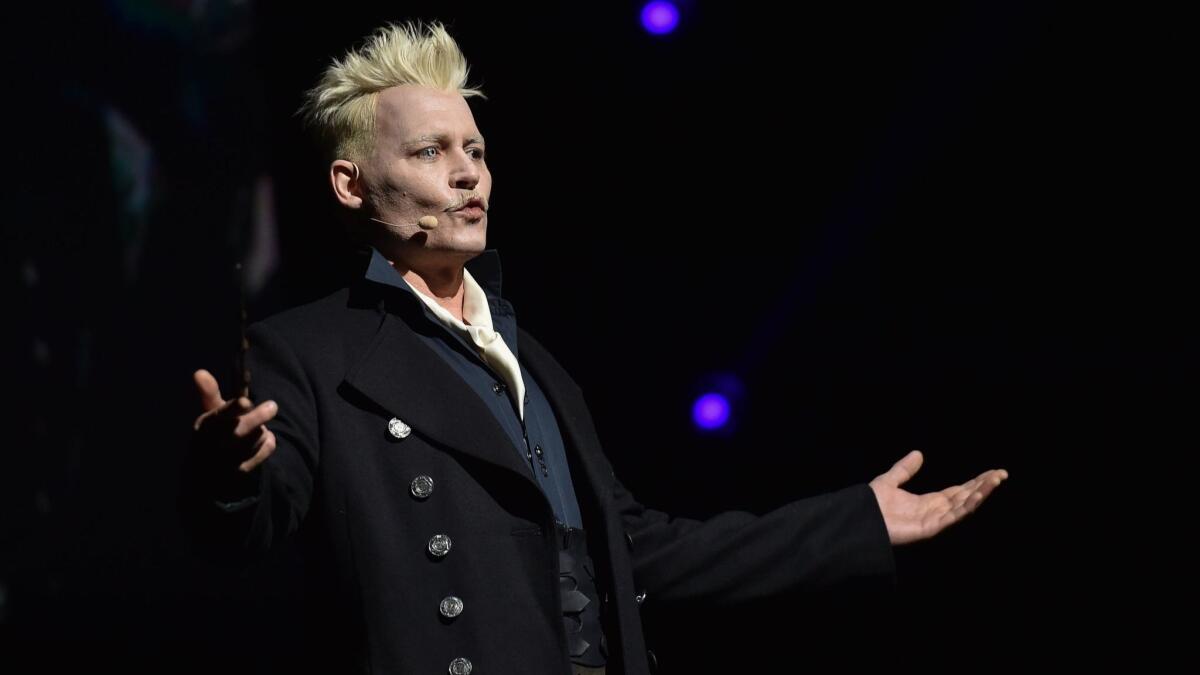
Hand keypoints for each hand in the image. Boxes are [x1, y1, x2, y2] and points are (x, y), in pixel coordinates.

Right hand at [192, 369, 278, 473]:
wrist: (210, 468)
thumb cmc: (216, 431)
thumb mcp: (212, 413)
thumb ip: (210, 393)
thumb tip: (199, 372)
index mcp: (204, 426)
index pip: (218, 417)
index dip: (231, 409)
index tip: (245, 402)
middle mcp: (212, 445)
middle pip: (239, 431)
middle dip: (257, 417)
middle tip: (273, 405)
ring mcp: (226, 461)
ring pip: (253, 441)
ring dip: (262, 430)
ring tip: (260, 426)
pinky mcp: (239, 472)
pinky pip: (261, 453)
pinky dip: (267, 444)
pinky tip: (264, 439)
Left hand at [869, 450, 1007, 544]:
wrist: (860, 519)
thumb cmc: (871, 505)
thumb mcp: (890, 481)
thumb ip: (904, 469)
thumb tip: (919, 453)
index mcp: (928, 501)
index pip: (958, 491)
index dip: (975, 482)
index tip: (992, 472)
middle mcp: (935, 511)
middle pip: (966, 497)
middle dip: (984, 486)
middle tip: (1001, 474)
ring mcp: (934, 520)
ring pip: (964, 506)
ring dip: (981, 493)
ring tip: (995, 481)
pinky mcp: (930, 527)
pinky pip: (953, 516)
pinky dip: (967, 506)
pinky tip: (978, 495)